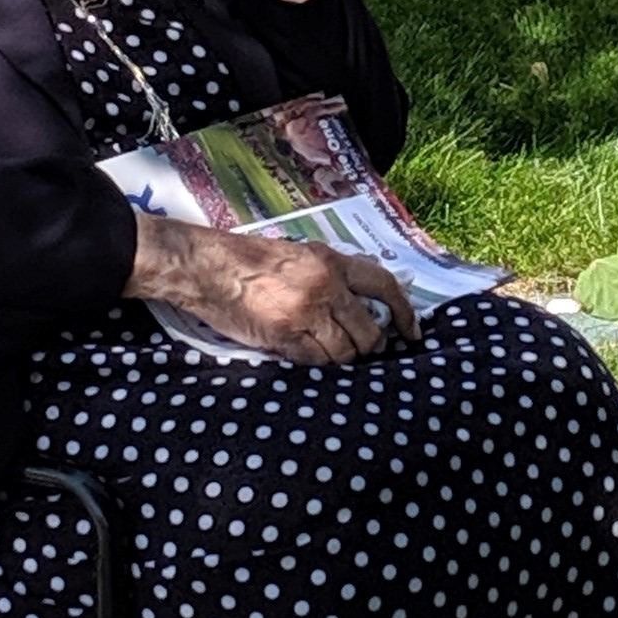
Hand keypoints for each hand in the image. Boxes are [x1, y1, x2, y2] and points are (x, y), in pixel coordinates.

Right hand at [126, 217, 418, 362]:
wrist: (206, 267)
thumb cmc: (248, 261)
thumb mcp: (299, 254)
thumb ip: (331, 274)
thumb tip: (362, 303)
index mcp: (331, 261)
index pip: (384, 285)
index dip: (403, 313)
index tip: (410, 333)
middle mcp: (325, 285)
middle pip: (369, 331)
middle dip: (368, 347)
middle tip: (358, 351)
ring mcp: (306, 311)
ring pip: (345, 352)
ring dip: (339, 358)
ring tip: (323, 351)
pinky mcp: (285, 335)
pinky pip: (316, 361)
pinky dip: (314, 363)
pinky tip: (301, 353)